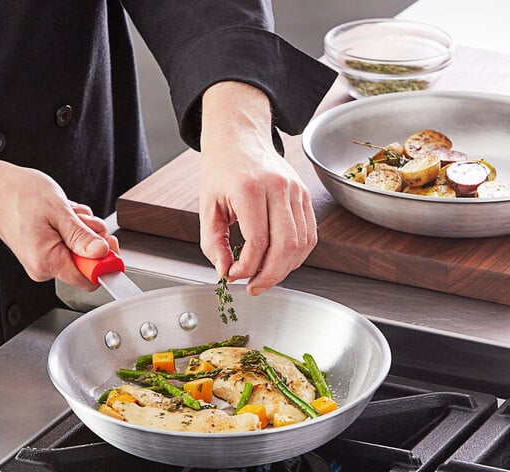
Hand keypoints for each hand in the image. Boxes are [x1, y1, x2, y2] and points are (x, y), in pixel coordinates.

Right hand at [0, 148, 116, 290]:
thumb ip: (81, 236)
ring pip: (79, 252)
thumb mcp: (59, 211)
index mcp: (47, 262)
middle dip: (92, 240)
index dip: (104, 262)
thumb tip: (102, 253)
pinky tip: (61, 215)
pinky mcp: (42, 252)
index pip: (89, 279)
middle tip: (83, 219)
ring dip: (82, 230)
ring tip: (67, 213)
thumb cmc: (18, 194)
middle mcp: (43, 268)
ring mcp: (42, 261)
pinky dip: (71, 229)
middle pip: (86, 264)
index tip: (108, 244)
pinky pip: (69, 245)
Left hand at [199, 82, 315, 294]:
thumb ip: (213, 243)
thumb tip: (225, 272)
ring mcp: (296, 191)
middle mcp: (279, 187)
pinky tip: (280, 262)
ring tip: (266, 277)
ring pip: (302, 243)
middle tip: (254, 287)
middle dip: (270, 275)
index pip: (258, 240)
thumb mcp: (207, 206)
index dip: (247, 267)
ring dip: (285, 269)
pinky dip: (297, 256)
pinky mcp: (305, 196)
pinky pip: (309, 235)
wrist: (239, 138)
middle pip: (285, 245)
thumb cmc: (222, 170)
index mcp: (251, 187)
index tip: (234, 275)